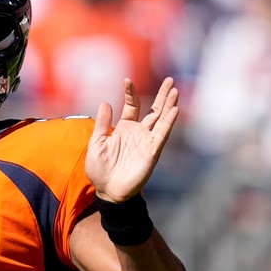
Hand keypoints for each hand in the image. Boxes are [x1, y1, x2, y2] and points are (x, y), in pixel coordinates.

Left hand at [85, 77, 179, 201]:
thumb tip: (105, 102)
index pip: (133, 106)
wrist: (108, 190)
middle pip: (154, 109)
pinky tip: (174, 110)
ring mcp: (147, 141)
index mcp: (124, 128)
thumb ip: (102, 124)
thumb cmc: (100, 169)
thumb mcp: (97, 143)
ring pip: (161, 119)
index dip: (130, 93)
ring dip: (168, 105)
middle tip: (169, 79)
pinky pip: (162, 135)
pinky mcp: (152, 151)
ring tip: (174, 90)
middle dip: (162, 95)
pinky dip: (168, 122)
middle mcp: (139, 132)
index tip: (126, 80)